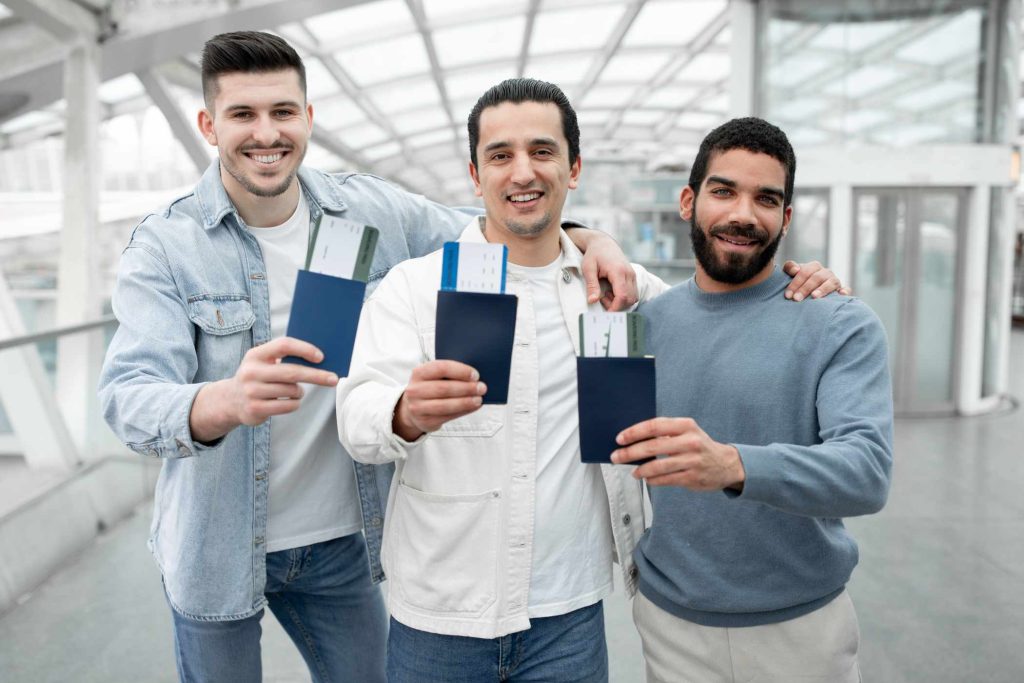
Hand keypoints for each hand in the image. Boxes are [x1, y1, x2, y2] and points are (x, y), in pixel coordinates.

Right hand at [190, 337, 336, 441]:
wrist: (230, 401)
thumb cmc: (258, 377)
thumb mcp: (264, 362)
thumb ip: (285, 358)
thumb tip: (320, 359)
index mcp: (255, 355)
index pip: (283, 345)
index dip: (304, 349)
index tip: (321, 357)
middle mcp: (251, 372)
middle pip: (292, 372)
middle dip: (316, 375)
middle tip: (333, 378)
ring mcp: (251, 392)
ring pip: (292, 391)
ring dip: (300, 391)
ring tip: (294, 390)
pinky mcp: (255, 409)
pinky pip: (288, 406)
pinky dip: (295, 403)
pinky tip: (288, 401)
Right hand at [393, 360, 486, 440]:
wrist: (412, 408)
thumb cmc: (430, 387)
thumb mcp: (433, 376)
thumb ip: (450, 374)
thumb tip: (475, 377)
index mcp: (419, 373)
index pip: (441, 368)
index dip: (460, 371)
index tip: (475, 375)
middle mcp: (415, 390)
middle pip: (444, 388)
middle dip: (466, 388)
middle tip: (482, 388)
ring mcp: (418, 407)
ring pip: (445, 405)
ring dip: (465, 402)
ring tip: (479, 399)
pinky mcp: (425, 421)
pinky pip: (447, 417)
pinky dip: (463, 411)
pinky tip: (473, 407)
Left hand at [567, 229, 638, 310]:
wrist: (603, 243)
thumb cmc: (594, 255)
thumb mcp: (588, 268)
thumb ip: (591, 285)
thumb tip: (592, 301)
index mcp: (618, 271)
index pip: (622, 295)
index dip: (615, 307)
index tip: (605, 313)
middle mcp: (629, 274)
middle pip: (629, 299)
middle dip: (616, 305)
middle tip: (602, 299)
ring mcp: (632, 275)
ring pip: (633, 297)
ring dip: (620, 302)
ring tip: (606, 294)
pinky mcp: (632, 277)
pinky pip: (633, 293)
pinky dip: (624, 297)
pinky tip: (612, 292)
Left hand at [611, 417, 744, 490]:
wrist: (726, 464)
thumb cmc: (699, 445)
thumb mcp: (686, 432)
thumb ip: (665, 433)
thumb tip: (633, 439)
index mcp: (686, 425)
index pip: (654, 426)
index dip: (634, 432)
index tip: (620, 438)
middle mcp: (690, 441)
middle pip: (653, 447)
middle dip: (630, 452)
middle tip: (616, 456)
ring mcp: (692, 460)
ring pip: (658, 466)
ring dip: (640, 469)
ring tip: (632, 471)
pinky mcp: (692, 477)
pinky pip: (666, 479)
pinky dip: (653, 480)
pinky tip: (647, 478)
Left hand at [782, 260, 850, 300]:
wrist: (809, 291)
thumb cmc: (798, 282)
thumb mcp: (790, 274)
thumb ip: (789, 268)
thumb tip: (795, 270)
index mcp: (814, 267)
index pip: (805, 271)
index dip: (796, 282)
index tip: (788, 295)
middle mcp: (825, 272)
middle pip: (817, 277)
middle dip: (805, 288)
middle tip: (796, 299)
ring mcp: (834, 281)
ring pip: (831, 282)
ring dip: (823, 289)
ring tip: (814, 297)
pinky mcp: (841, 290)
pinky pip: (846, 289)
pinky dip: (844, 291)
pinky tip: (841, 294)